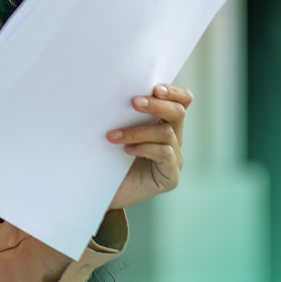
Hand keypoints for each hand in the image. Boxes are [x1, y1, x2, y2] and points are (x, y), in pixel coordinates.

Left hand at [106, 84, 192, 209]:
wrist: (98, 193)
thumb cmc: (104, 158)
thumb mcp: (114, 131)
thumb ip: (122, 114)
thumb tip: (112, 89)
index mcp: (163, 124)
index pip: (182, 101)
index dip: (174, 92)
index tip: (155, 87)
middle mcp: (172, 140)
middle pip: (178, 113)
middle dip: (156, 105)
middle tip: (133, 101)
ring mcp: (173, 159)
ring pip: (166, 134)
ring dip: (137, 131)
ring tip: (112, 135)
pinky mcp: (169, 177)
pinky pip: (165, 155)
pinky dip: (145, 149)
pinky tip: (126, 150)